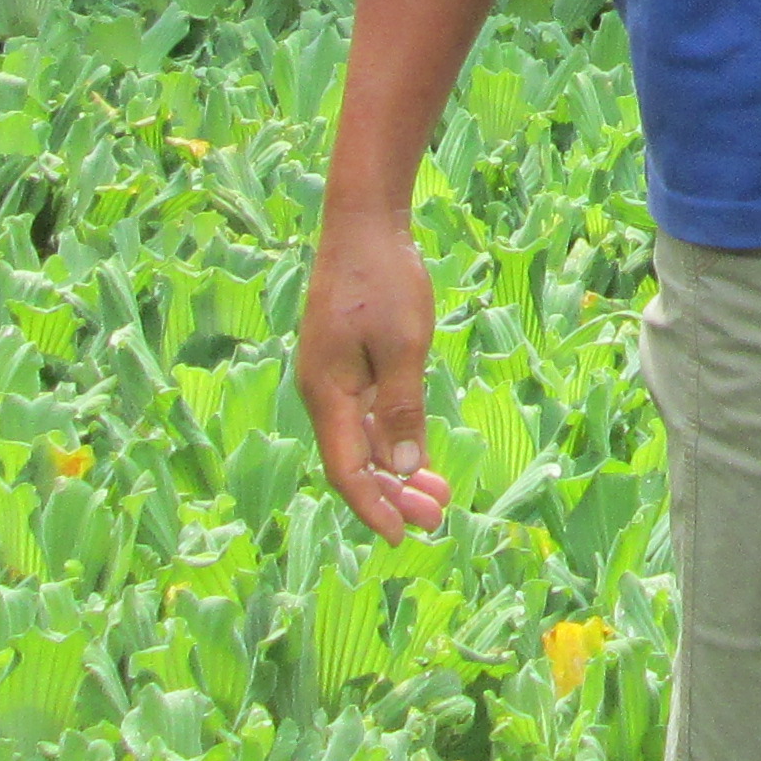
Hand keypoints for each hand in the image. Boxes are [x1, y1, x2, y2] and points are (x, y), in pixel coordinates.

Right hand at [296, 207, 451, 538]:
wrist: (364, 223)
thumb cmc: (384, 279)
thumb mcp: (402, 347)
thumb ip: (401, 409)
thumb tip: (401, 471)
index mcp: (326, 392)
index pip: (345, 469)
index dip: (372, 507)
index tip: (401, 538)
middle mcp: (323, 392)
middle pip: (354, 461)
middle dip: (393, 495)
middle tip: (437, 519)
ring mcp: (334, 378)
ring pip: (362, 442)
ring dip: (396, 471)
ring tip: (436, 496)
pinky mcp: (348, 364)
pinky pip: (367, 417)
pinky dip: (392, 440)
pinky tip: (418, 458)